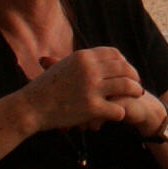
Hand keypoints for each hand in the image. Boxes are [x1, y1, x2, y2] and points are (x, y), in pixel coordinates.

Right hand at [25, 47, 152, 132]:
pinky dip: (121, 112)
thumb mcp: (62, 65)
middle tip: (136, 84)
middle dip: (134, 76)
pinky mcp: (92, 107)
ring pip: (126, 86)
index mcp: (83, 56)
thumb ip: (80, 62)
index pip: (114, 54)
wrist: (30, 107)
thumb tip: (94, 59)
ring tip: (137, 95)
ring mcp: (92, 88)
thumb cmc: (44, 88)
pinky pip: (117, 109)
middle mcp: (90, 69)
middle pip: (124, 68)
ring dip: (134, 91)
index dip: (123, 62)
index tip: (126, 70)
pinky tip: (119, 114)